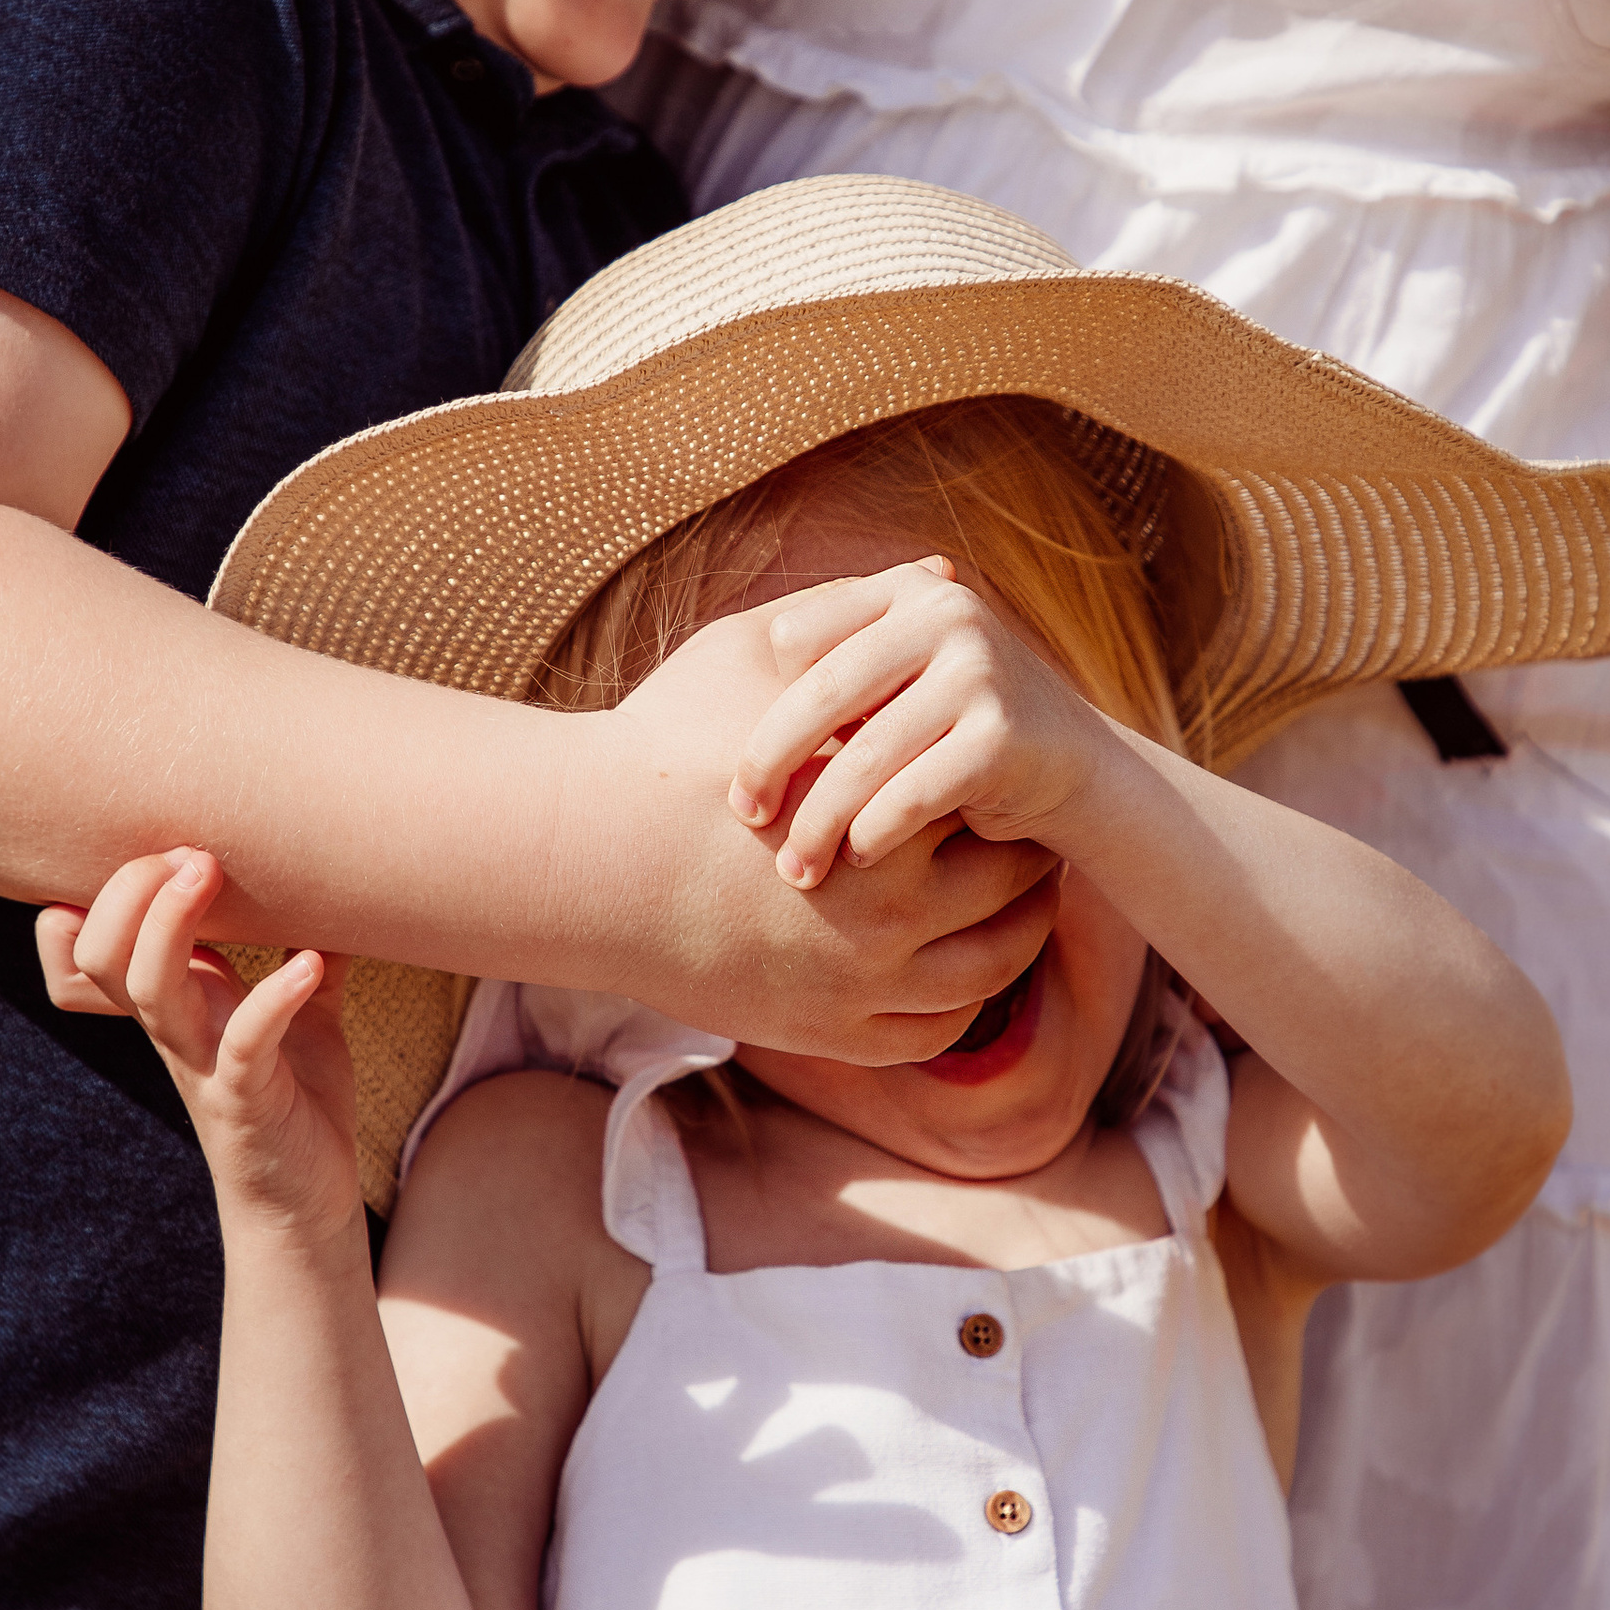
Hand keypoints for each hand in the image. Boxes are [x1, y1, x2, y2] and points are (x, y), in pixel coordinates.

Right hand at [39, 847, 361, 1247]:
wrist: (306, 1201)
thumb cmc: (296, 1099)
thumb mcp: (304, 1011)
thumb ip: (309, 948)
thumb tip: (346, 882)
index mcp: (176, 999)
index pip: (88, 941)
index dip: (103, 893)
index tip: (168, 845)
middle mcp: (175, 1027)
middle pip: (102, 952)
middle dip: (130, 892)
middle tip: (192, 852)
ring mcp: (203, 1063)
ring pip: (151, 990)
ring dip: (171, 925)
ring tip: (209, 869)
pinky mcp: (247, 1100)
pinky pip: (244, 1044)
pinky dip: (274, 999)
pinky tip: (311, 966)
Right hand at [588, 590, 1062, 1056]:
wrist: (578, 861)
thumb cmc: (659, 747)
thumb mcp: (749, 653)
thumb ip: (850, 615)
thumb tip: (936, 573)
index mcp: (887, 821)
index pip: (995, 803)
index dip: (1006, 780)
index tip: (1009, 766)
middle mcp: (890, 918)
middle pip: (1012, 894)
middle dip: (1027, 862)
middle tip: (1031, 836)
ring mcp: (859, 987)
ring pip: (989, 976)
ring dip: (1015, 938)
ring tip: (1013, 905)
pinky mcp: (826, 1033)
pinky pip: (931, 1035)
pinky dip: (961, 1008)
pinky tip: (957, 968)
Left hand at [725, 558, 1114, 888]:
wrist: (1074, 769)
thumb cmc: (955, 729)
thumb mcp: (898, 680)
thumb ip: (830, 661)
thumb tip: (704, 689)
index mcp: (904, 590)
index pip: (795, 639)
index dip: (759, 704)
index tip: (735, 765)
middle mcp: (944, 613)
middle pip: (819, 693)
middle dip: (770, 764)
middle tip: (743, 817)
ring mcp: (979, 671)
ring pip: (863, 754)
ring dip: (819, 820)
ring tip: (794, 867)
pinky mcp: (1003, 735)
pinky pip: (914, 794)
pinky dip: (875, 833)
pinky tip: (856, 861)